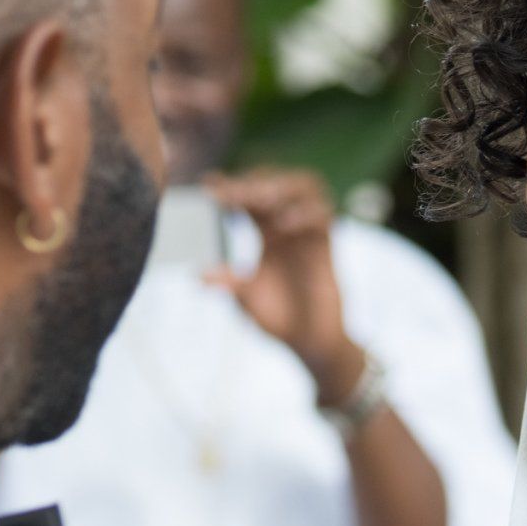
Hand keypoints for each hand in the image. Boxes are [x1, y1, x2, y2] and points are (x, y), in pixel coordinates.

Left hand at [202, 167, 363, 405]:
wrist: (311, 342)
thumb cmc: (279, 319)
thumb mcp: (246, 300)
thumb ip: (229, 283)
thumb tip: (199, 276)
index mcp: (264, 232)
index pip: (246, 198)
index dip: (229, 186)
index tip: (209, 183)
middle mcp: (286, 226)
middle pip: (273, 183)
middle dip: (253, 184)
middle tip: (234, 193)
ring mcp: (308, 232)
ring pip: (303, 187)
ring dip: (282, 187)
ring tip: (261, 199)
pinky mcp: (327, 245)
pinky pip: (323, 215)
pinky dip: (305, 213)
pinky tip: (285, 225)